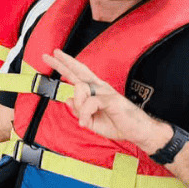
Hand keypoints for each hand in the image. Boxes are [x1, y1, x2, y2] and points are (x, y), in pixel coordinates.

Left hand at [43, 49, 169, 152]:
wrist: (139, 132)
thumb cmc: (118, 124)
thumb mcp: (92, 120)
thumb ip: (79, 110)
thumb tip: (68, 100)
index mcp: (96, 90)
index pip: (78, 74)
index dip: (65, 64)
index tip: (53, 55)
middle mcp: (100, 87)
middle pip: (78, 71)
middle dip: (63, 62)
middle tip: (49, 55)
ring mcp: (106, 92)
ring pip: (80, 88)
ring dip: (78, 106)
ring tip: (84, 119)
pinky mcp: (111, 99)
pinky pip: (89, 102)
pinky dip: (84, 114)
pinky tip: (85, 122)